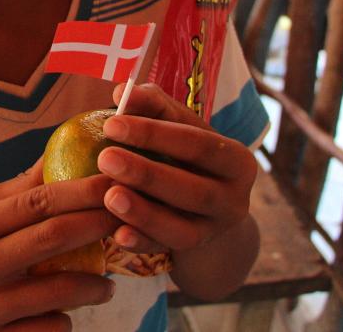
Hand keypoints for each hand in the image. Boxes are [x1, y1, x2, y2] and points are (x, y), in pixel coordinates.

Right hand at [0, 163, 118, 330]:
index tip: (113, 180)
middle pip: (54, 238)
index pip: (37, 201)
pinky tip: (66, 312)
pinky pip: (49, 330)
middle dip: (99, 224)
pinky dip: (65, 319)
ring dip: (95, 283)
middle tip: (125, 218)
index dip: (82, 190)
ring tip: (106, 281)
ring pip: (61, 292)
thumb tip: (57, 155)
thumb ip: (13, 191)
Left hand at [97, 83, 256, 255]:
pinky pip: (166, 251)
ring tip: (109, 195)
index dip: (154, 133)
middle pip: (193, 189)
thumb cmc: (186, 153)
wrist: (207, 206)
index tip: (111, 123)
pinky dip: (142, 242)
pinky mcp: (195, 251)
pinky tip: (116, 234)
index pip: (197, 143)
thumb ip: (153, 105)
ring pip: (182, 227)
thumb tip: (122, 92)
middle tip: (106, 158)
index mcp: (236, 159)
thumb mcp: (178, 126)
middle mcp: (235, 199)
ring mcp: (216, 230)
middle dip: (147, 174)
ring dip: (144, 212)